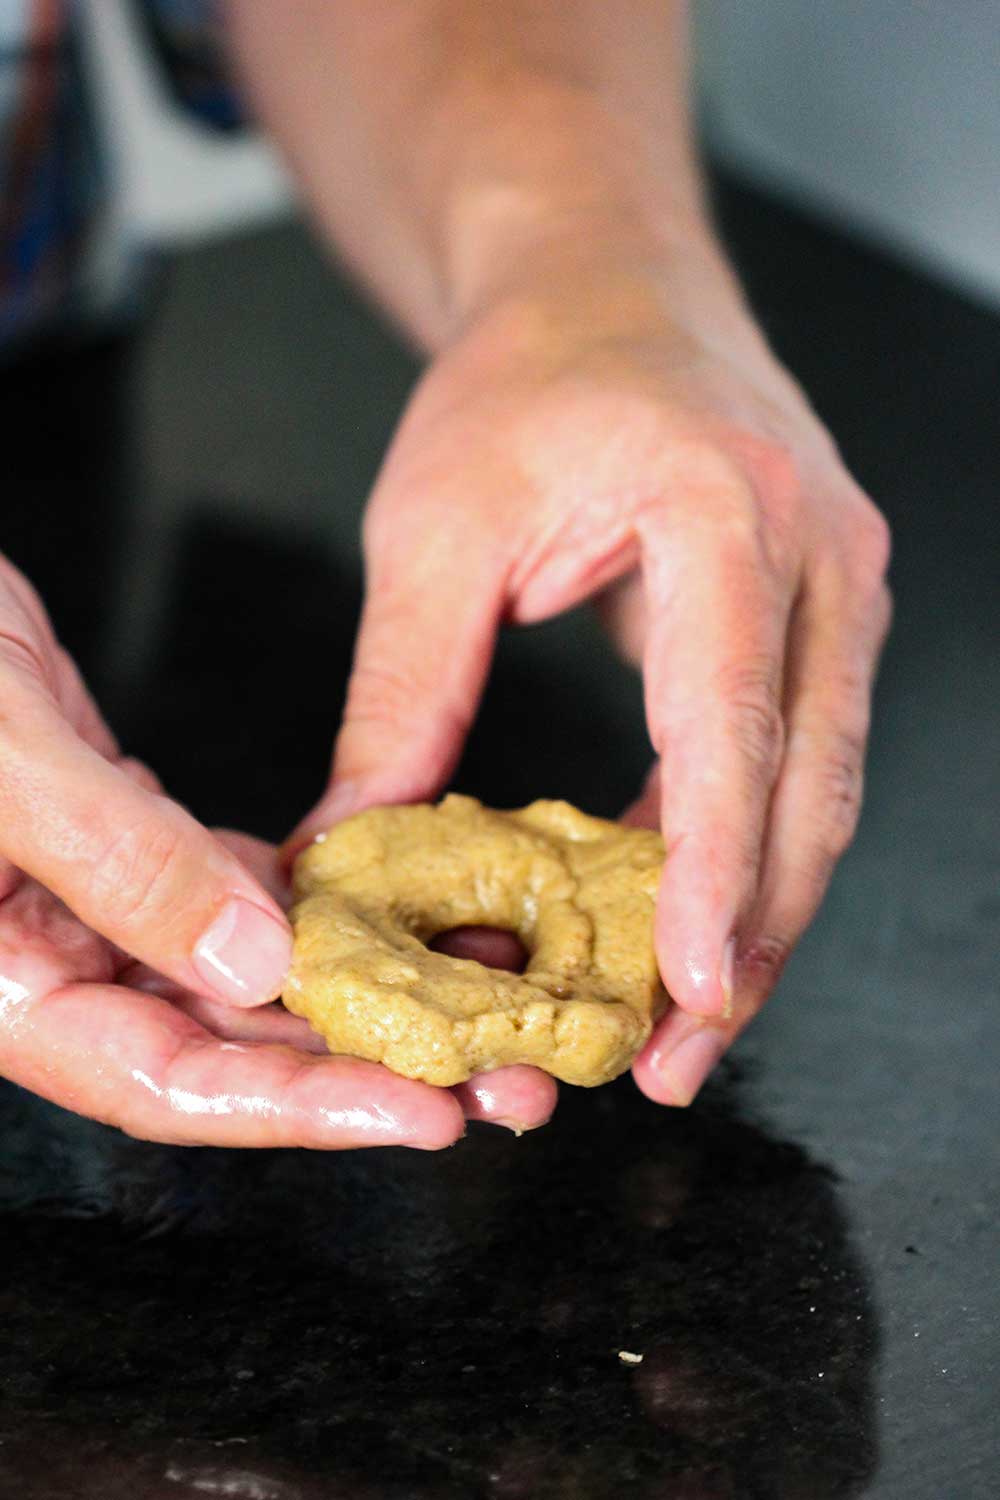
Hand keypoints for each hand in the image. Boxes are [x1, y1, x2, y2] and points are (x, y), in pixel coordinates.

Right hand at [0, 822, 555, 1144]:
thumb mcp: (4, 756)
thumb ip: (120, 865)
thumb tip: (256, 968)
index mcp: (0, 984)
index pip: (162, 1081)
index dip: (295, 1110)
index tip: (421, 1116)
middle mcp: (55, 962)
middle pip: (227, 1046)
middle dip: (365, 1067)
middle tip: (501, 1082)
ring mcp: (94, 905)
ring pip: (246, 975)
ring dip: (363, 989)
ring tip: (485, 999)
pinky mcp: (131, 842)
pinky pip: (238, 894)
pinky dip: (320, 904)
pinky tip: (404, 909)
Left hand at [291, 258, 890, 1104]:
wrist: (606, 289)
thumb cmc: (523, 385)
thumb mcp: (436, 528)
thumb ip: (403, 691)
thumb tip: (350, 847)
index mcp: (727, 515)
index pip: (734, 724)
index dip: (714, 871)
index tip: (691, 989)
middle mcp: (820, 558)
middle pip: (810, 788)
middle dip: (750, 938)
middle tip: (675, 1059)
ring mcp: (840, 588)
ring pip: (821, 792)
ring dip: (759, 913)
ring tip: (684, 1026)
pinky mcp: (823, 617)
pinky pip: (796, 758)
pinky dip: (742, 849)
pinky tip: (682, 921)